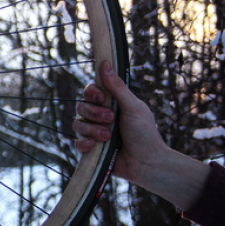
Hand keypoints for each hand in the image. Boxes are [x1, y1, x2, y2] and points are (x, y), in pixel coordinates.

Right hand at [74, 60, 208, 210]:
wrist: (147, 162)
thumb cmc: (145, 133)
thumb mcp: (133, 106)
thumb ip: (117, 87)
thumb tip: (105, 63)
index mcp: (111, 104)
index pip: (90, 92)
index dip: (92, 93)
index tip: (101, 98)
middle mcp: (100, 116)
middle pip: (81, 106)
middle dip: (94, 113)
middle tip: (111, 119)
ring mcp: (95, 132)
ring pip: (78, 124)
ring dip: (93, 129)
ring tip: (109, 137)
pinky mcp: (91, 149)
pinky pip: (77, 143)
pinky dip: (85, 144)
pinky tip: (96, 146)